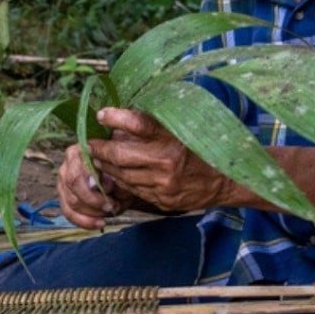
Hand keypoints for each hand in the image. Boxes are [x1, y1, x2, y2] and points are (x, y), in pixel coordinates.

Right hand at [57, 144, 137, 229]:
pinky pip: (69, 213)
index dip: (94, 185)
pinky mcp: (64, 198)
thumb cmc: (123, 169)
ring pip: (71, 202)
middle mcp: (67, 164)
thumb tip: (100, 184)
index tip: (111, 189)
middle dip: (94, 201)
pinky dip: (85, 221)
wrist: (124, 177)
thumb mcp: (123, 168)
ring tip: (111, 210)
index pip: (78, 172)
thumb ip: (113, 172)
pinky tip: (100, 223)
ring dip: (93, 211)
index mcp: (79, 151)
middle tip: (112, 205)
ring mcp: (63, 181)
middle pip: (72, 186)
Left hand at [86, 107, 232, 212]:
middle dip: (100, 148)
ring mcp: (163, 184)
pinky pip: (133, 190)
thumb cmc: (199, 147)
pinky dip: (121, 181)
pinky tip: (115, 174)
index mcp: (172, 138)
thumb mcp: (182, 128)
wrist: (225, 180)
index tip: (101, 114)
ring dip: (106, 166)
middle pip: (121, 154)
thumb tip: (122, 116)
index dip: (116, 117)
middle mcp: (166, 162)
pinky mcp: (162, 200)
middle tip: (89, 142)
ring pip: (123, 175)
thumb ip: (155, 124)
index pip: (138, 124)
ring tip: (98, 157)